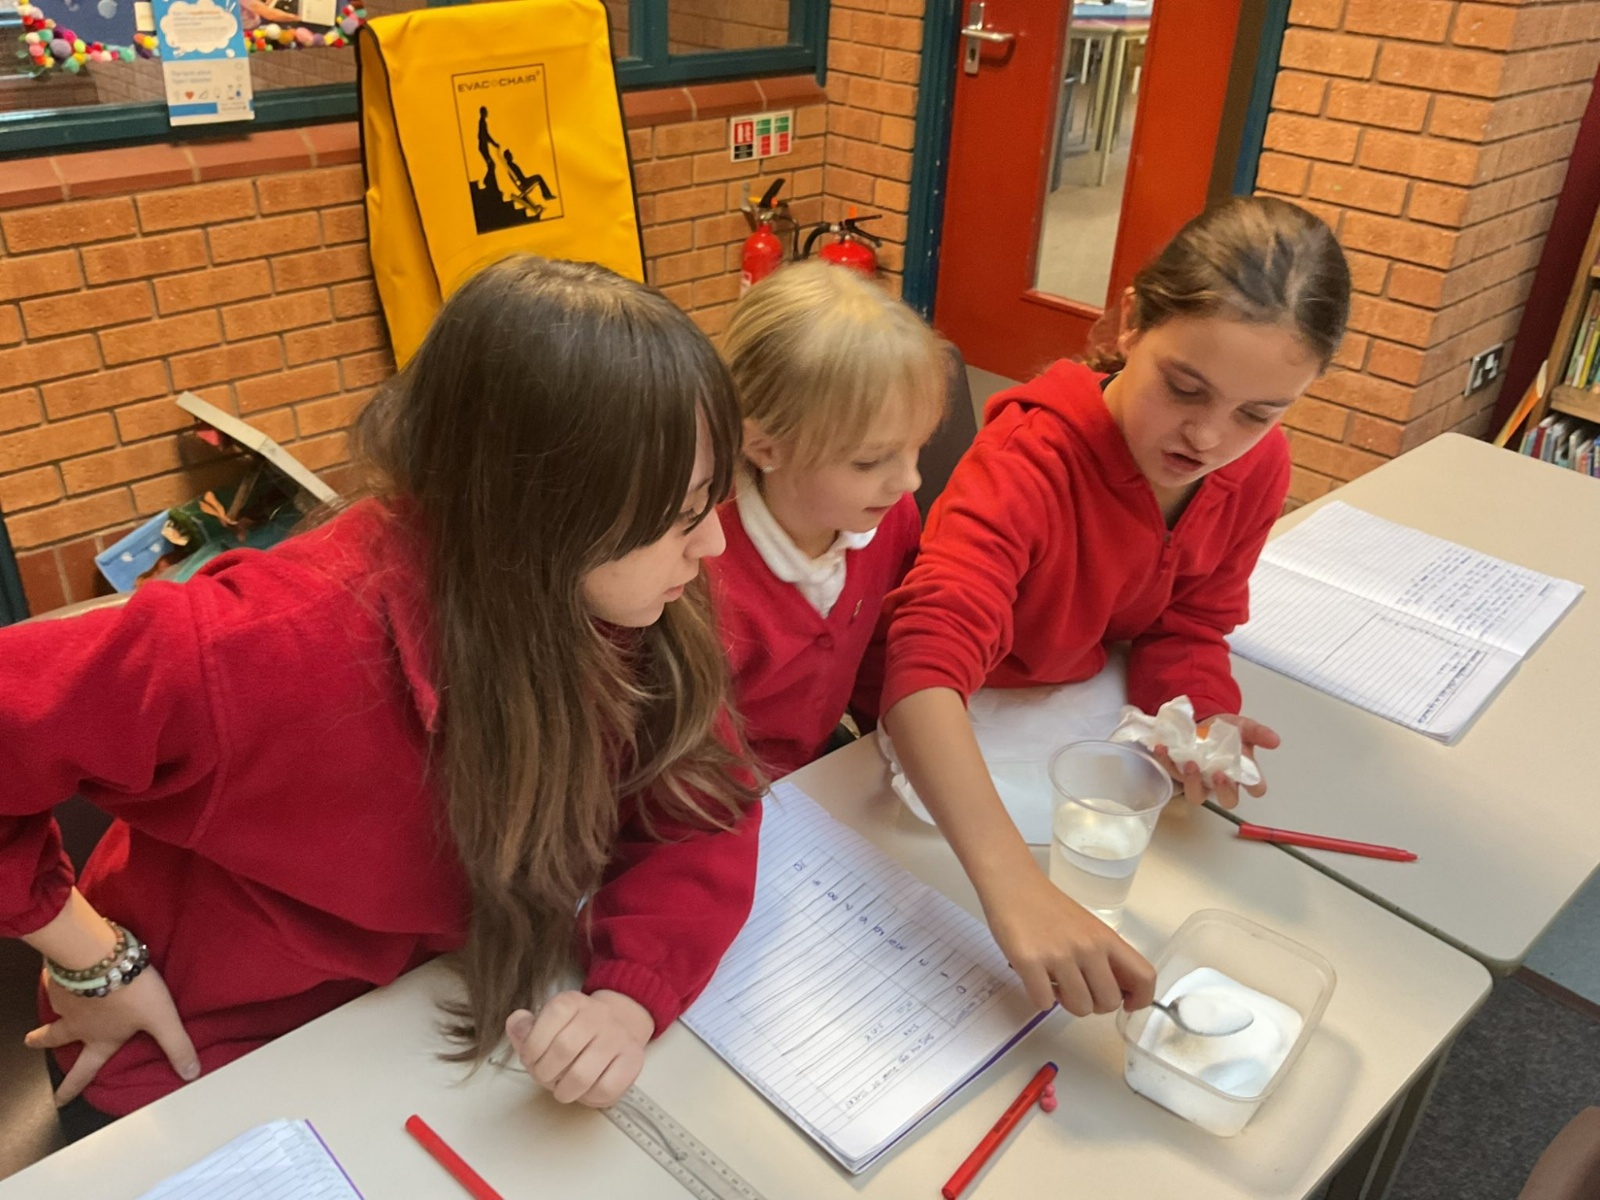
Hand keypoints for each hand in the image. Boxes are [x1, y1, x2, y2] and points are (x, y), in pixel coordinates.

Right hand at [27, 967, 199, 1105]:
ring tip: (52, 1007)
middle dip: (42, 1042)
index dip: (72, 1087)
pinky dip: (57, 982)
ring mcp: (66, 999)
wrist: (99, 958)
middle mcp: (77, 1023)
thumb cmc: (132, 992)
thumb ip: (176, 1045)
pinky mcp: (62, 976)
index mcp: (100, 1038)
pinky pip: (57, 982)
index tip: (60, 1100)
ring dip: (51, 1010)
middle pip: (55, 1037)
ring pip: (55, 1009)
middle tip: (30, 1043)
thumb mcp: (162, 1019)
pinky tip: (64, 975)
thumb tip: (190, 1073)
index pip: (84, 1070)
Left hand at [507, 989, 651, 1106]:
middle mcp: (598, 1014)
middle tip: (546, 1077)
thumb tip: (516, 1023)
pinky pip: (606, 1088)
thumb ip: (524, 1029)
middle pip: (563, 1049)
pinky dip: (589, 1097)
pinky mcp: (632, 1059)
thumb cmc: (574, 1034)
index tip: (532, 1058)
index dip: (532, 1048)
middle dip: (545, 1073)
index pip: (547, 1021)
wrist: (617, 1029)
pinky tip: (586, 1090)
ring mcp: (618, 1037)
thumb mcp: (545, 1026)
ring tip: (563, 1088)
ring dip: (564, 1091)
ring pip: (582, 1075)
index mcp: (572, 1002)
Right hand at [980, 868, 1154, 1015]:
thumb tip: (1118, 991)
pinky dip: (1040, 998)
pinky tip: (1036, 979)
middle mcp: (1088, 948)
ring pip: (1079, 1008)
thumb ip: (1104, 956)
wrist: (1012, 884)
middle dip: (1093, 1005)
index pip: (1145, 977)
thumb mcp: (1088, 927)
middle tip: (1078, 989)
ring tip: (1055, 982)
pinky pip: (1043, 1003)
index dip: (1140, 999)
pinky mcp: (1029, 962)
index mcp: (1106, 938)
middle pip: (1109, 1002)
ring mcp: (1058, 956)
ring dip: (1066, 1003)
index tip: (1126, 1002)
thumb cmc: (1048, 907)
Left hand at [1154, 715, 1279, 809]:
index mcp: (1241, 773)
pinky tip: (1163, 748)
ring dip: (1193, 781)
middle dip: (1224, 790)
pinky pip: (1170, 772)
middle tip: (1218, 775)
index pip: (1255, 788)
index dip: (1255, 787)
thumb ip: (1258, 732)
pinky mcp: (1178, 772)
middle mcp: (1220, 782)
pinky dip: (1165, 760)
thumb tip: (1275, 740)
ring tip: (1191, 763)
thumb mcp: (1243, 726)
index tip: (1251, 779)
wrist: (1202, 721)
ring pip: (1196, 794)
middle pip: (1227, 800)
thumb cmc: (1226, 731)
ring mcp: (1198, 779)